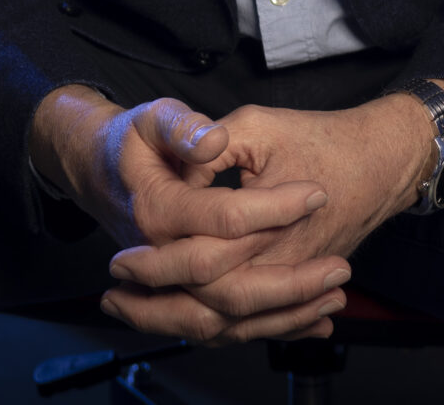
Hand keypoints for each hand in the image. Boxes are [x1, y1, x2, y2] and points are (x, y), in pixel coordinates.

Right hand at [30, 87, 346, 343]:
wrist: (103, 171)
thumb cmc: (135, 142)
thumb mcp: (154, 116)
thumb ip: (183, 126)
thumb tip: (213, 142)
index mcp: (157, 210)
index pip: (224, 217)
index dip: (274, 207)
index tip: (317, 194)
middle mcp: (159, 256)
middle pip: (229, 285)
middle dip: (290, 280)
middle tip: (340, 264)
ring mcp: (168, 283)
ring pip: (229, 318)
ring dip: (285, 313)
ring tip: (334, 295)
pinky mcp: (182, 295)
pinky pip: (227, 327)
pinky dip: (273, 327)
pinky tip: (314, 321)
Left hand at [103, 82, 443, 337]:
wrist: (382, 160)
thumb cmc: (321, 138)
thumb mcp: (259, 123)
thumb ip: (209, 142)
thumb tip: (174, 171)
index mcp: (263, 226)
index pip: (199, 260)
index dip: (154, 265)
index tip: (118, 263)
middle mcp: (278, 263)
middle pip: (210, 305)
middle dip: (156, 308)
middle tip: (114, 295)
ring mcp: (292, 279)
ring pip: (232, 325)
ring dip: (181, 325)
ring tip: (137, 315)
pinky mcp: (298, 285)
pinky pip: (256, 323)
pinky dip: (220, 329)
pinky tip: (189, 325)